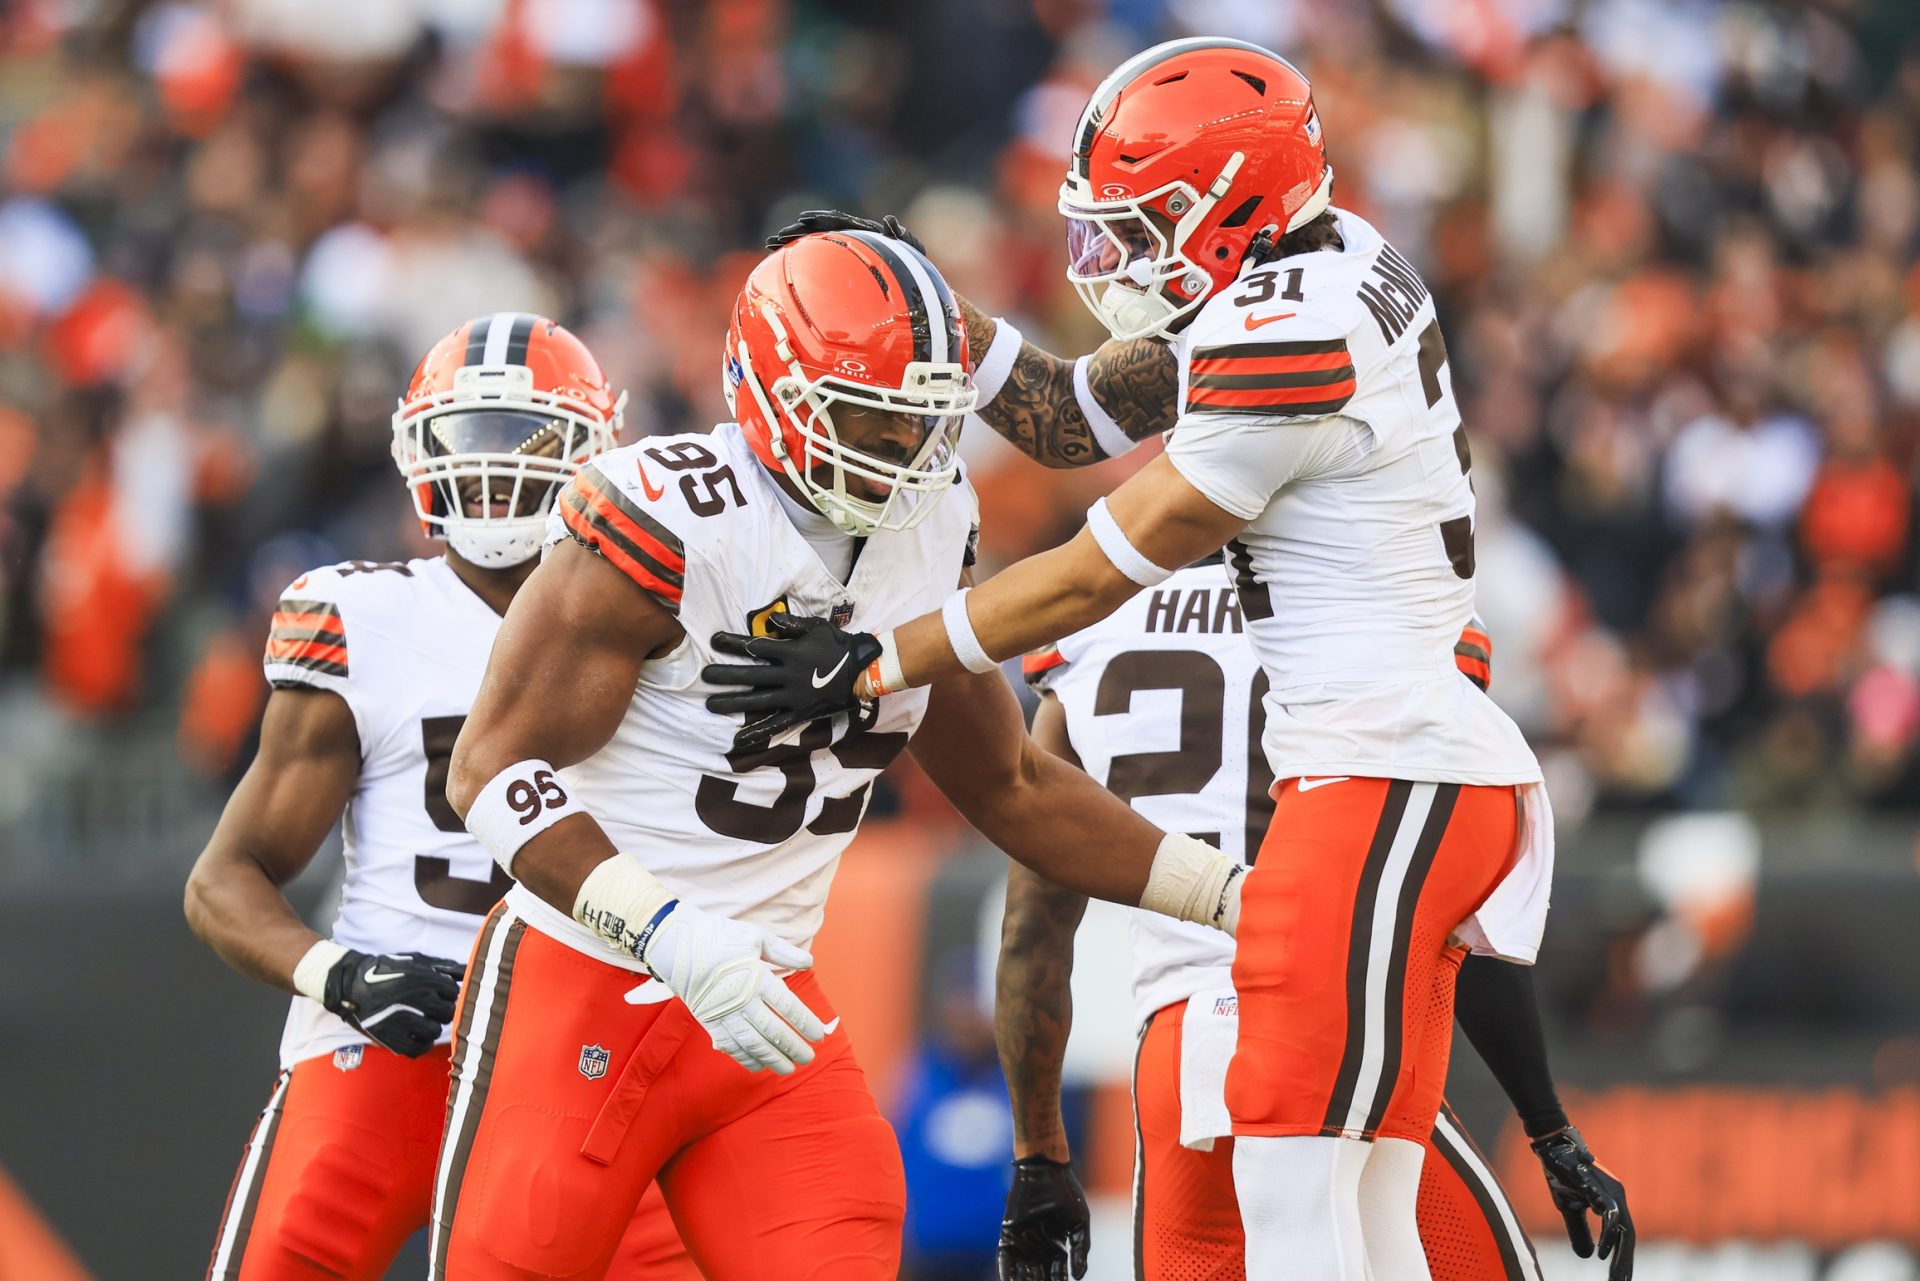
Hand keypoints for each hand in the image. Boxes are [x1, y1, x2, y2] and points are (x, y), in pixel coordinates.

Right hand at [321, 951, 463, 1057]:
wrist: (349, 984)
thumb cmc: (385, 971)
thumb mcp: (415, 961)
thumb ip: (444, 967)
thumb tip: (469, 971)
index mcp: (424, 979)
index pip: (452, 992)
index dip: (447, 993)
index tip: (438, 994)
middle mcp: (416, 999)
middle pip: (447, 1012)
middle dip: (442, 1010)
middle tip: (431, 1009)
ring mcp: (404, 1020)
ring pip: (435, 1031)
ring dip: (431, 1026)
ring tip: (422, 1021)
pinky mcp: (391, 1038)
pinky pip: (418, 1049)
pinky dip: (421, 1044)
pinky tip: (417, 1035)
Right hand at [641, 898, 826, 1074]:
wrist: (676, 944)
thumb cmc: (719, 937)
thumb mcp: (755, 936)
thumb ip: (783, 952)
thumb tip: (809, 962)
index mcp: (756, 976)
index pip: (787, 1006)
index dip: (805, 1023)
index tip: (818, 1035)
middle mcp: (741, 998)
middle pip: (772, 1030)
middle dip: (792, 1046)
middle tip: (808, 1058)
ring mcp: (723, 1013)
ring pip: (752, 1043)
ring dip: (771, 1058)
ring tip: (788, 1069)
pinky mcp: (708, 1021)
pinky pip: (729, 1046)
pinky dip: (745, 1058)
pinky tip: (759, 1066)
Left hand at [703, 612, 881, 751]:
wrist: (863, 671)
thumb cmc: (839, 645)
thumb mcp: (818, 628)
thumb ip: (793, 626)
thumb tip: (771, 622)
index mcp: (791, 652)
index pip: (755, 645)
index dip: (733, 642)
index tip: (713, 640)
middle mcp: (788, 675)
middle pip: (751, 675)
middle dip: (726, 675)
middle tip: (705, 676)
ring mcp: (793, 696)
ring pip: (757, 701)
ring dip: (733, 703)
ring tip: (711, 705)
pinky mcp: (800, 713)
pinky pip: (776, 725)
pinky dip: (757, 733)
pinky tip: (738, 740)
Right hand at [767, 209, 925, 255]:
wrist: (905, 280)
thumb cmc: (909, 265)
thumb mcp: (908, 249)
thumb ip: (901, 235)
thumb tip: (890, 219)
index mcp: (861, 232)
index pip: (836, 222)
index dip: (819, 220)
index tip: (803, 220)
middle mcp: (848, 237)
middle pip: (817, 230)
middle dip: (796, 232)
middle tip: (775, 238)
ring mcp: (841, 249)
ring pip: (811, 242)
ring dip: (791, 242)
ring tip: (770, 245)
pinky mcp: (837, 261)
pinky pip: (815, 255)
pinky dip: (799, 255)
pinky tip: (782, 259)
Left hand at [997, 1156, 1088, 1280]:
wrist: (1045, 1170)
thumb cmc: (1067, 1194)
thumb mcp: (1080, 1223)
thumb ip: (1080, 1251)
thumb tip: (1078, 1277)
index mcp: (1056, 1246)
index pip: (1057, 1272)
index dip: (1059, 1280)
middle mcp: (1039, 1246)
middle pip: (1038, 1273)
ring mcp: (1023, 1240)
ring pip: (1022, 1268)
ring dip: (1023, 1279)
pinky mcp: (1009, 1232)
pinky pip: (1006, 1256)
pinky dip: (1006, 1271)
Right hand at [1532, 1126, 1633, 1279]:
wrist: (1552, 1148)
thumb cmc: (1561, 1175)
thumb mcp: (1569, 1209)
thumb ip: (1579, 1232)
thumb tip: (1586, 1256)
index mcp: (1612, 1203)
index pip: (1623, 1236)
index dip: (1622, 1257)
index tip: (1619, 1278)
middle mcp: (1618, 1199)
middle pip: (1628, 1237)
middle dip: (1625, 1263)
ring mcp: (1613, 1193)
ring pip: (1625, 1231)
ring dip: (1621, 1256)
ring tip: (1617, 1277)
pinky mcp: (1602, 1190)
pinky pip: (1611, 1218)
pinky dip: (1609, 1238)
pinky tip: (1603, 1255)